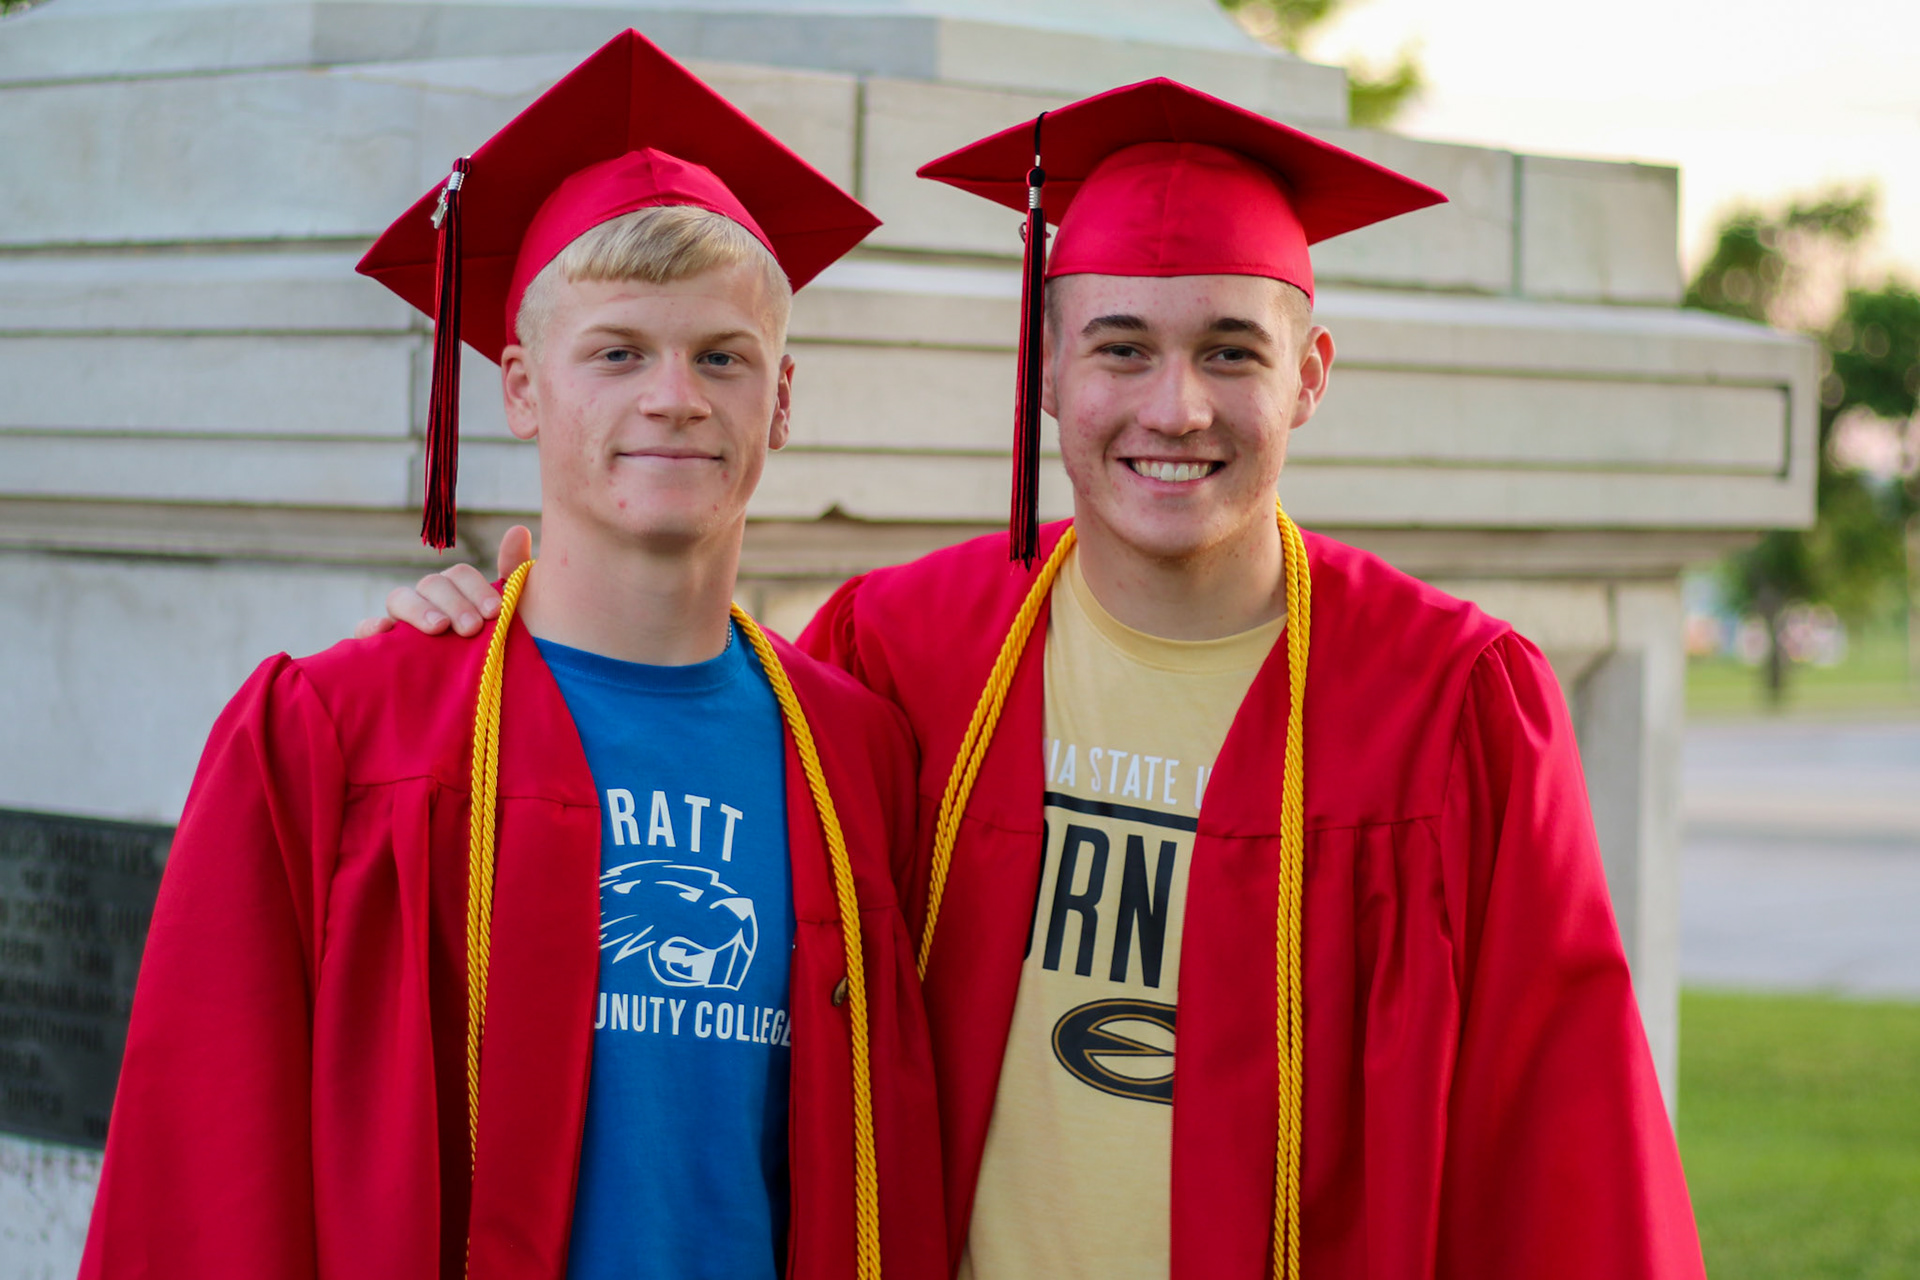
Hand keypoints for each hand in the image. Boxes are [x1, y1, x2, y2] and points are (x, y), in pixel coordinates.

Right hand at [352, 525, 533, 638]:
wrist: (478, 709)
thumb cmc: (495, 653)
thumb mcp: (511, 618)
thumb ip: (513, 575)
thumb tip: (517, 530)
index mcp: (458, 594)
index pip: (460, 576)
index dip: (476, 588)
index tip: (495, 611)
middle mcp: (429, 603)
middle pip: (431, 585)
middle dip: (453, 603)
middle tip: (471, 628)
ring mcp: (403, 624)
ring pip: (400, 599)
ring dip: (419, 610)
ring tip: (438, 629)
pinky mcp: (381, 648)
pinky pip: (366, 630)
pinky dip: (371, 627)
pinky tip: (383, 632)